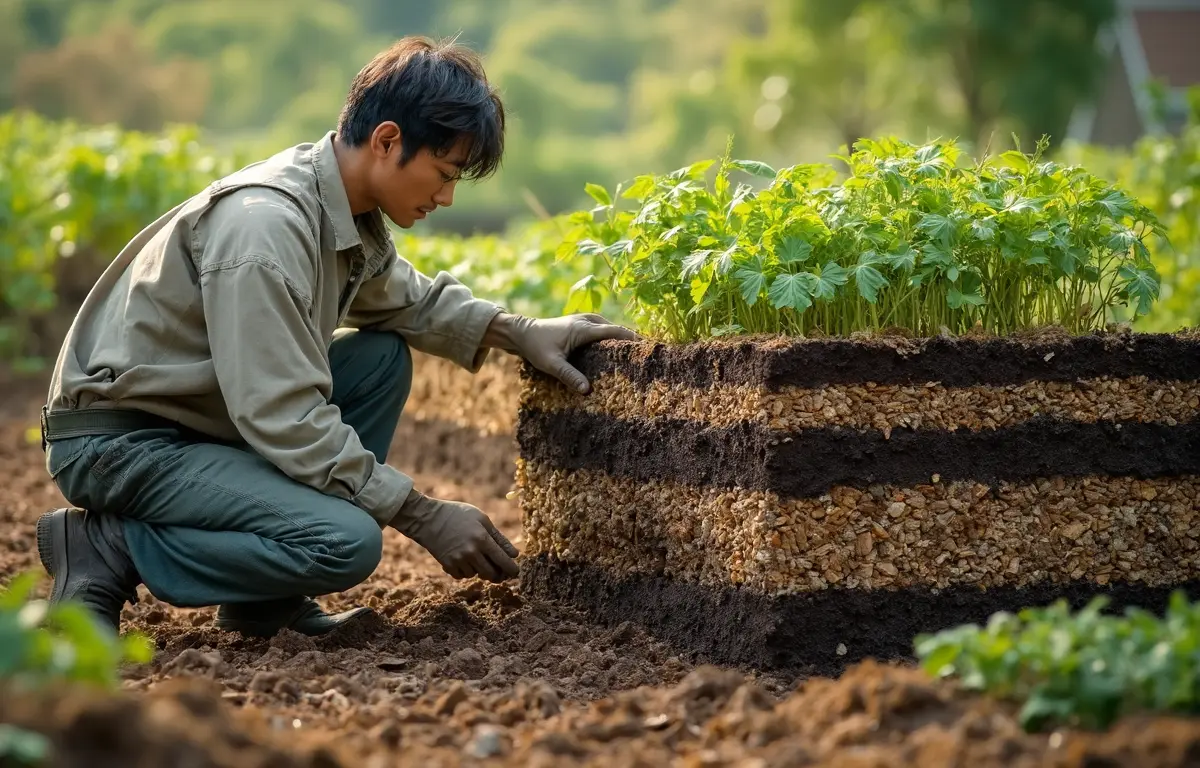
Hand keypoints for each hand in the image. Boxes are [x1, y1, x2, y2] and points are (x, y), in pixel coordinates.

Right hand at [390, 489, 519, 582]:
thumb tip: (514, 555)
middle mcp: (471, 552)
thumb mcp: (481, 519)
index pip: (503, 561)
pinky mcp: (448, 565)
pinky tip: (463, 559)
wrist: (428, 518)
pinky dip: (466, 571)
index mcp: (482, 539)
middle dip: (497, 573)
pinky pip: (463, 576)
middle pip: (491, 574)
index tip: (515, 572)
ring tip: (476, 556)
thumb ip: (498, 537)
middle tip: (499, 569)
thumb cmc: (458, 514)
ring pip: (477, 575)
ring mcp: (458, 560)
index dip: (512, 570)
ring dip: (480, 569)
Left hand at [484, 312, 639, 393]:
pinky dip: (613, 338)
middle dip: (632, 341)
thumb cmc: (536, 347)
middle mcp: (588, 320)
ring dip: (622, 339)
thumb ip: (569, 376)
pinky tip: (616, 352)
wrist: (521, 332)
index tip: (648, 351)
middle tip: (647, 358)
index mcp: (584, 329)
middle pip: (617, 329)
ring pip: (611, 328)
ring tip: (636, 356)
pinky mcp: (582, 324)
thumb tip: (587, 391)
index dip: (633, 340)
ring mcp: (585, 320)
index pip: (616, 332)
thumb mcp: (551, 364)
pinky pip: (604, 329)